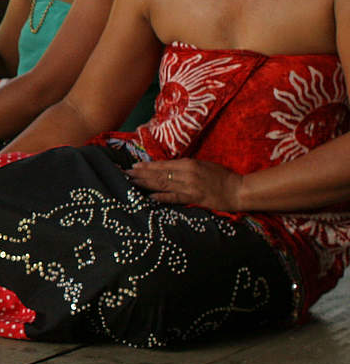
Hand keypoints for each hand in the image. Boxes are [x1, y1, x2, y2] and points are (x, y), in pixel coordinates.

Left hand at [128, 159, 243, 211]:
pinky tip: (150, 197)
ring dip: (146, 184)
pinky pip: (176, 198)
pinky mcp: (195, 199)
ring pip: (164, 185)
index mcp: (188, 164)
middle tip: (125, 174)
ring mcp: (190, 187)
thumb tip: (167, 168)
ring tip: (132, 183)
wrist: (239, 189)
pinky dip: (162, 197)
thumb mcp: (202, 165)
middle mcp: (187, 174)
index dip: (147, 166)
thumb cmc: (221, 176)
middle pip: (159, 174)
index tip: (134, 166)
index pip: (162, 165)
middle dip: (141, 174)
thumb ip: (185, 166)